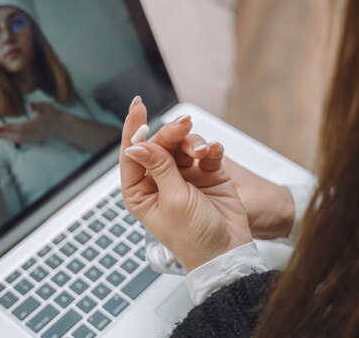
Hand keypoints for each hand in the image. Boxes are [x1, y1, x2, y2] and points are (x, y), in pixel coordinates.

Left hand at [0, 102, 61, 143]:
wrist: (62, 125)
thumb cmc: (53, 113)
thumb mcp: (46, 106)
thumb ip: (37, 105)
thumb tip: (28, 105)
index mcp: (39, 124)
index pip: (22, 128)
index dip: (10, 128)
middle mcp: (37, 133)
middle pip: (19, 137)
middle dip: (5, 135)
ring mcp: (36, 138)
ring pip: (20, 140)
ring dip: (6, 138)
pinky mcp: (35, 140)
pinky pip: (22, 141)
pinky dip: (12, 139)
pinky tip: (4, 136)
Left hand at [138, 107, 294, 240]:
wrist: (227, 252)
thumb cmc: (194, 237)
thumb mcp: (173, 201)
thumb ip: (159, 168)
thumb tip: (136, 145)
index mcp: (140, 191)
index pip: (132, 153)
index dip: (133, 128)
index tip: (138, 106)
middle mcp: (159, 180)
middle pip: (159, 144)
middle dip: (170, 133)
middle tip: (183, 125)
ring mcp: (183, 175)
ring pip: (182, 144)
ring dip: (192, 142)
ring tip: (202, 151)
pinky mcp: (206, 173)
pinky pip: (205, 151)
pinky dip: (209, 148)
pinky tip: (213, 151)